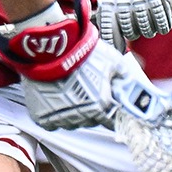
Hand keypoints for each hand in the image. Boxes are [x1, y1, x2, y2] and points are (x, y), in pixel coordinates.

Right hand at [0, 0, 123, 129]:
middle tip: (89, 93)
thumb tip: (128, 80)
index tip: (112, 109)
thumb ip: (122, 74)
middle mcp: (82, 116)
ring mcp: (61, 118)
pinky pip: (52, 122)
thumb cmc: (81, 53)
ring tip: (71, 93)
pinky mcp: (43, 117)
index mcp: (102, 106)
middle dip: (93, 109)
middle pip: (92, 121)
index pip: (113, 122)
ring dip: (74, 112)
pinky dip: (54, 114)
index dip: (113, 115)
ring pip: (72, 122)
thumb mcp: (112, 60)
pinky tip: (56, 99)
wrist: (50, 49)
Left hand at [97, 0, 171, 42]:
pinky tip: (160, 24)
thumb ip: (104, 18)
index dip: (116, 45)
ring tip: (146, 24)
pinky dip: (163, 26)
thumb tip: (107, 42)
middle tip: (133, 27)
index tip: (120, 50)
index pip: (111, 33)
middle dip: (132, 33)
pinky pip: (164, 22)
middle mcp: (127, 2)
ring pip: (148, 31)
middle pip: (131, 34)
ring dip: (148, 30)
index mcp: (111, 3)